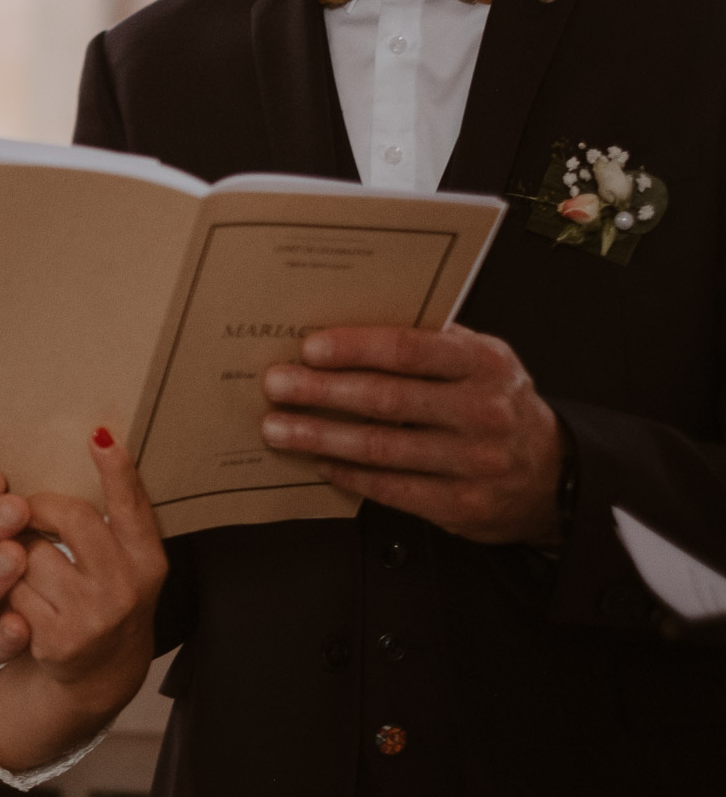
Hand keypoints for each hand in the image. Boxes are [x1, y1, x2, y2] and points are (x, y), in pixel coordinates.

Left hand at [2, 431, 167, 704]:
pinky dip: (5, 588)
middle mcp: (125, 590)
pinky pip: (11, 590)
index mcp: (147, 562)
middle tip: (24, 507)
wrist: (103, 673)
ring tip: (22, 560)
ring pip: (30, 553)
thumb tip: (100, 440)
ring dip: (16, 551)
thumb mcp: (130, 559)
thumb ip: (120, 515)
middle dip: (38, 506)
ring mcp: (91, 618)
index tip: (100, 435)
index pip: (132, 507)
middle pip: (71, 516)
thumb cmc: (110, 597)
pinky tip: (14, 595)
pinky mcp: (55, 641)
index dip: (117, 470)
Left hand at [260, 325, 565, 545]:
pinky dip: (348, 475)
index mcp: (484, 364)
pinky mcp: (462, 506)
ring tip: (279, 428)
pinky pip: (391, 489)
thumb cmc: (497, 402)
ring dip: (320, 437)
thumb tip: (352, 323)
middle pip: (386, 400)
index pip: (409, 350)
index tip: (309, 349)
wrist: (553, 473)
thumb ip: (430, 341)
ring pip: (381, 448)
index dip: (354, 348)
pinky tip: (320, 462)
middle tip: (277, 385)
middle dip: (321, 392)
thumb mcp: (481, 359)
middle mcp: (483, 412)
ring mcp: (475, 463)